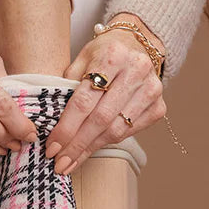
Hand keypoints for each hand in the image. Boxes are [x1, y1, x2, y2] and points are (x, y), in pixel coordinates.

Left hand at [44, 13, 167, 174]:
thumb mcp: (80, 61)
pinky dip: (106, 143)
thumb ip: (67, 88)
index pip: (84, 101)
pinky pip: (128, 133)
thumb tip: (50, 126)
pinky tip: (89, 150)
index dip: (66, 129)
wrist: (137, 44)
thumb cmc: (102, 56)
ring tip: (71, 162)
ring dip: (89, 149)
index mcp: (113, 55)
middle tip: (59, 164)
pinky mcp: (158, 106)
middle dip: (76, 145)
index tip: (51, 148)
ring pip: (115, 130)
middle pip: (100, 119)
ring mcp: (151, 89)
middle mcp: (136, 70)